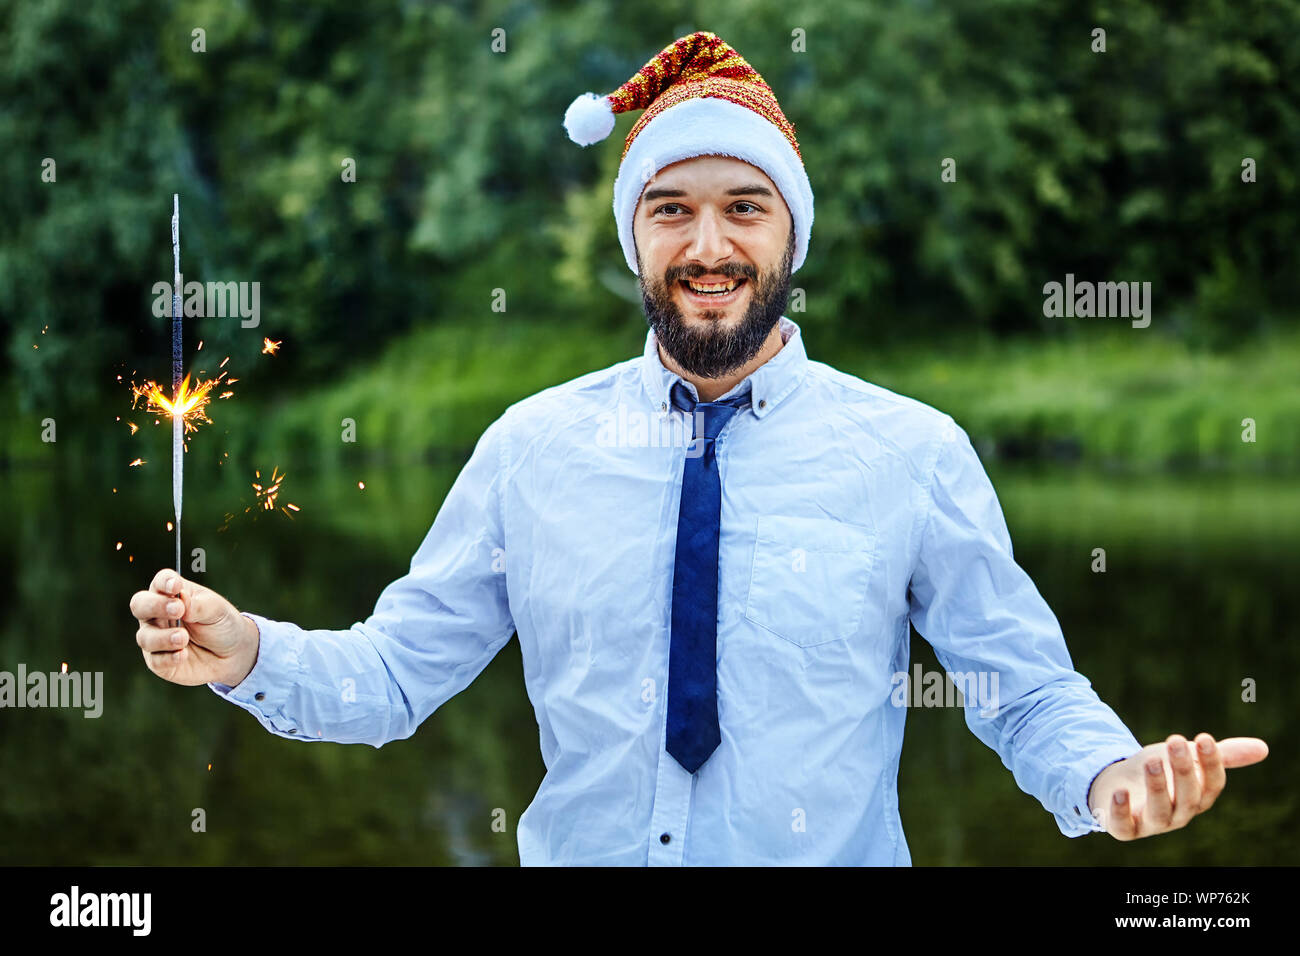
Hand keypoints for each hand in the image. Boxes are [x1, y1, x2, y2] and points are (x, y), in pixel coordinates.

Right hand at [129, 568, 259, 686]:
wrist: (233, 654)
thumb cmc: (222, 624)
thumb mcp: (217, 610)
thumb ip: (199, 605)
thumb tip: (181, 601)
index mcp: (172, 594)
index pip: (160, 582)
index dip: (164, 582)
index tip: (176, 586)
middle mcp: (158, 614)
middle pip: (139, 605)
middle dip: (154, 606)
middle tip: (177, 610)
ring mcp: (156, 638)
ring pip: (145, 636)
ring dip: (163, 637)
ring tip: (184, 638)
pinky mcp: (159, 662)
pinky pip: (155, 661)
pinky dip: (168, 658)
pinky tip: (183, 655)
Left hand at [1087, 733, 1268, 839]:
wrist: (1115, 784)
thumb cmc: (1158, 771)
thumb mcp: (1185, 758)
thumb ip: (1218, 754)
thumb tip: (1263, 748)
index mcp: (1197, 797)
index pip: (1212, 784)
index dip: (1211, 763)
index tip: (1205, 738)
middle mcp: (1179, 814)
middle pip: (1188, 796)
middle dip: (1184, 770)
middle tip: (1176, 741)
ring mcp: (1152, 823)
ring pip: (1160, 811)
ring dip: (1157, 786)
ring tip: (1152, 760)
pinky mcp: (1124, 827)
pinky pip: (1123, 825)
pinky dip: (1121, 810)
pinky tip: (1120, 791)